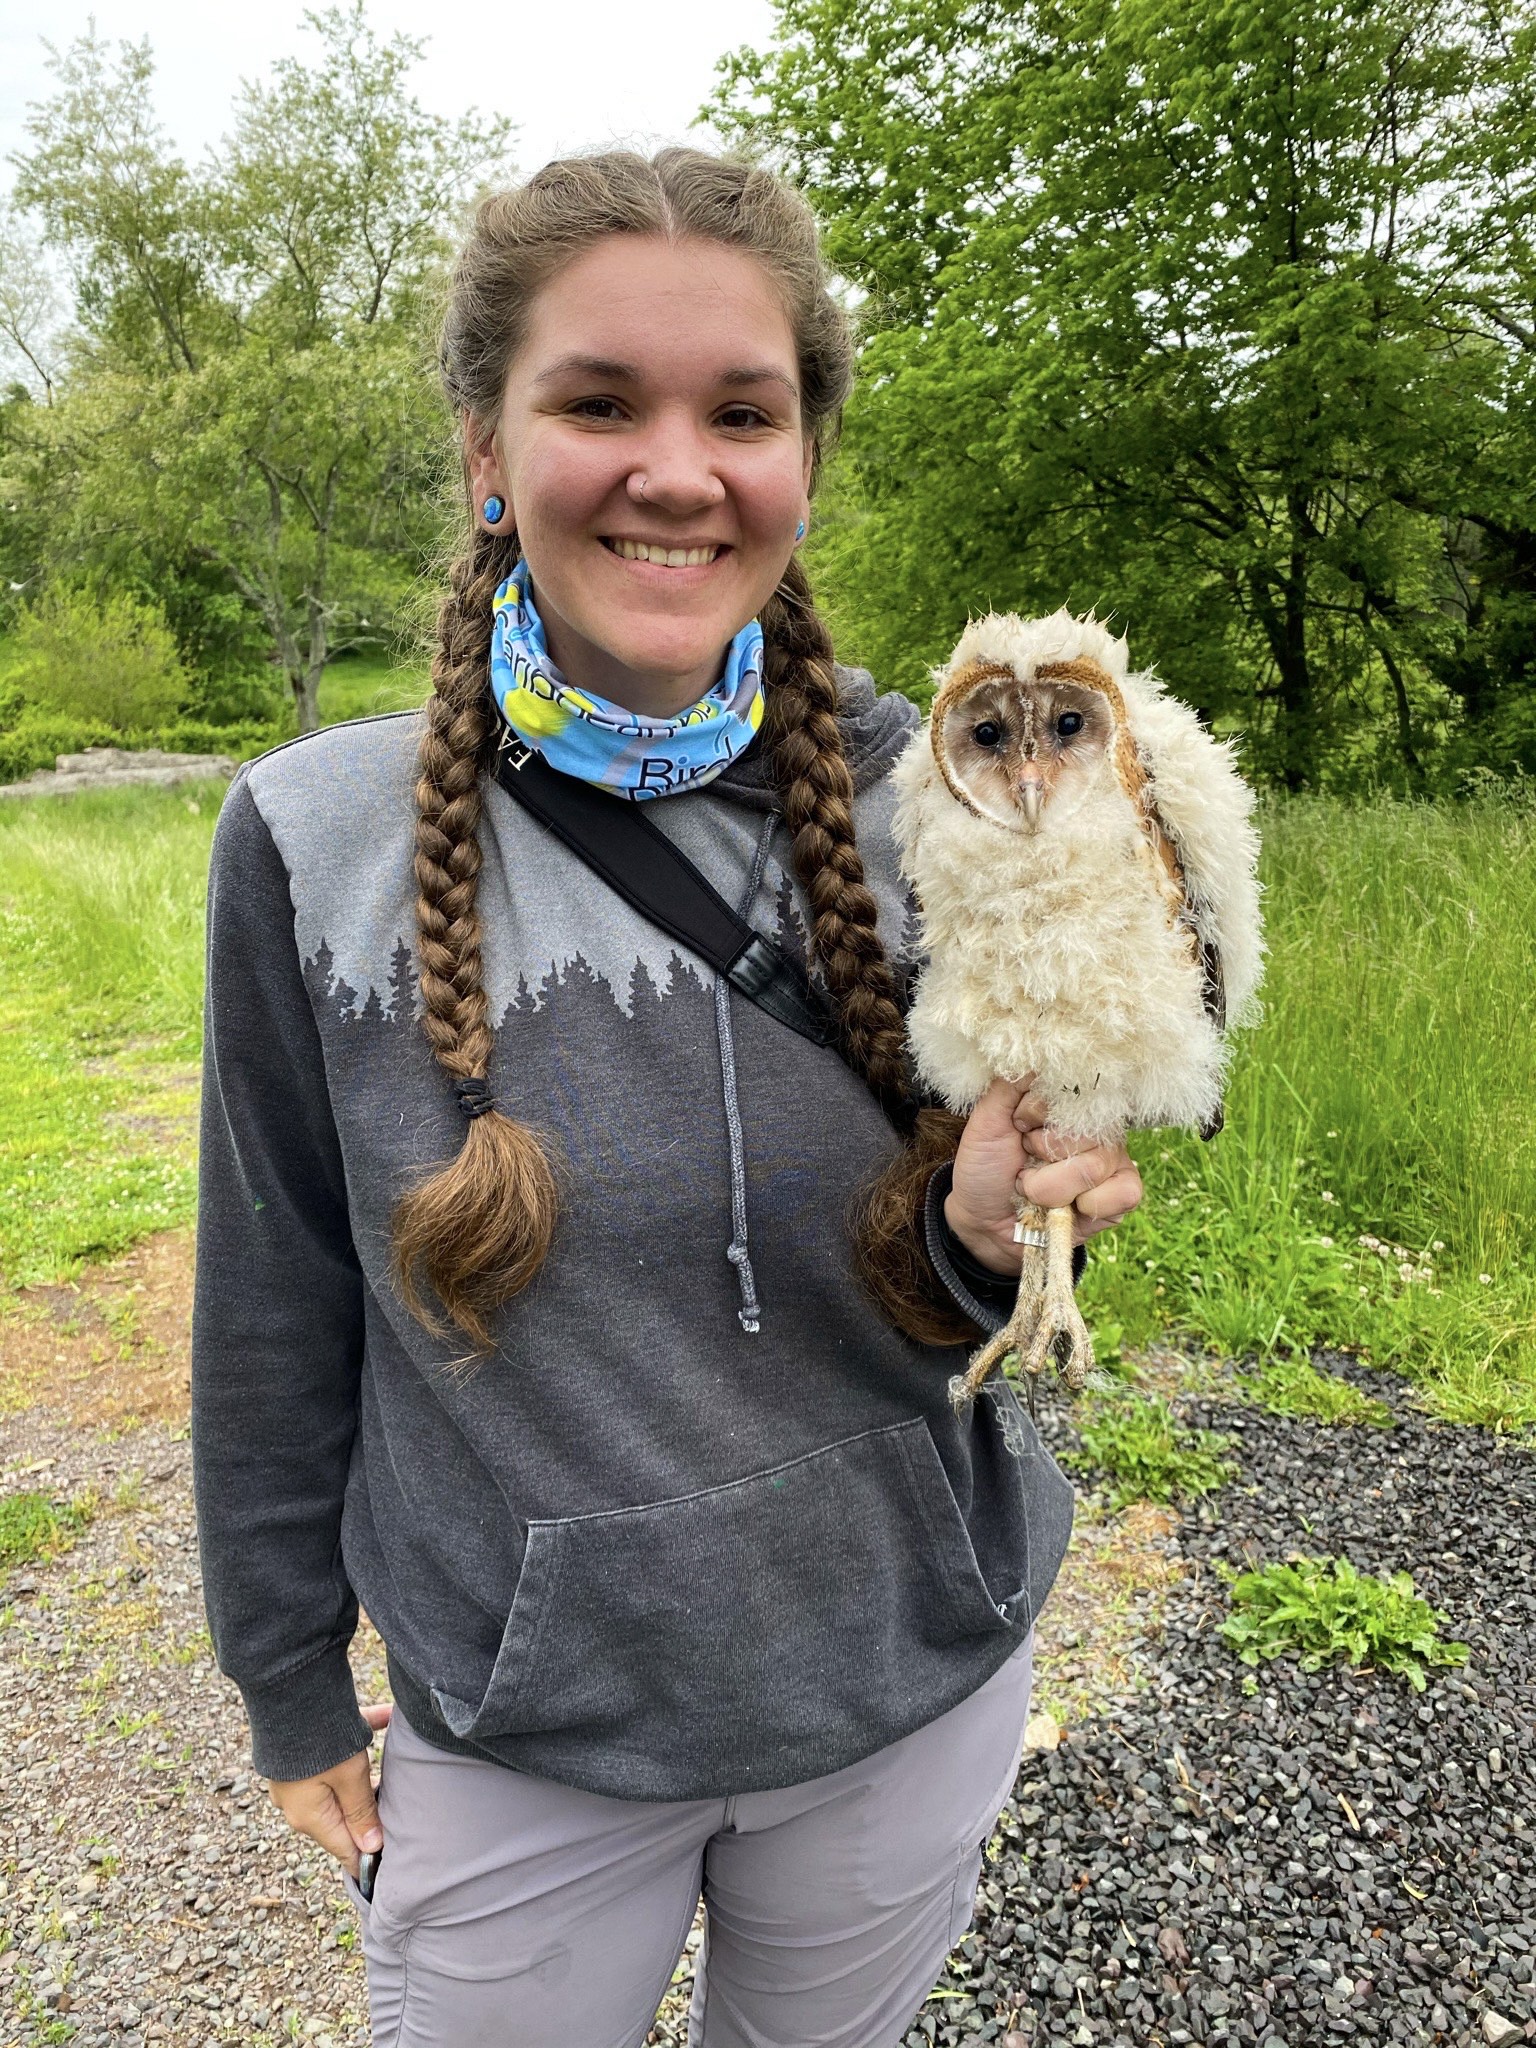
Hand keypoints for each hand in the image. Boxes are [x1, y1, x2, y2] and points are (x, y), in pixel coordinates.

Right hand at [266, 1699, 392, 1878]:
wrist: (286, 1691)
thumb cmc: (320, 1743)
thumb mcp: (350, 1779)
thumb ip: (361, 1813)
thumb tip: (370, 1848)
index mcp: (309, 1817)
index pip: (343, 1849)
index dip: (368, 1857)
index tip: (393, 1860)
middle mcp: (299, 1803)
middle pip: (342, 1817)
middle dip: (370, 1813)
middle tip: (402, 1811)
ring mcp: (297, 1778)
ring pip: (341, 1784)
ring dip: (365, 1778)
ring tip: (395, 1775)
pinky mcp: (301, 1752)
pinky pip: (337, 1751)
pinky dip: (360, 1738)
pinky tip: (388, 1715)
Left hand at [943, 1078, 1143, 1275]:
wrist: (982, 1221)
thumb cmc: (986, 1167)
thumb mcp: (987, 1121)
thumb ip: (1010, 1086)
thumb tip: (1035, 1053)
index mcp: (1066, 1104)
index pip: (1072, 1089)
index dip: (1037, 1111)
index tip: (1018, 1125)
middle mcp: (1095, 1127)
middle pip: (1085, 1130)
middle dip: (1042, 1153)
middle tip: (1025, 1161)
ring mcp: (1111, 1160)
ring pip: (1094, 1166)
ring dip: (1050, 1187)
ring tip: (1034, 1189)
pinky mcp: (1120, 1196)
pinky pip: (1123, 1193)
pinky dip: (1087, 1207)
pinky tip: (1068, 1209)